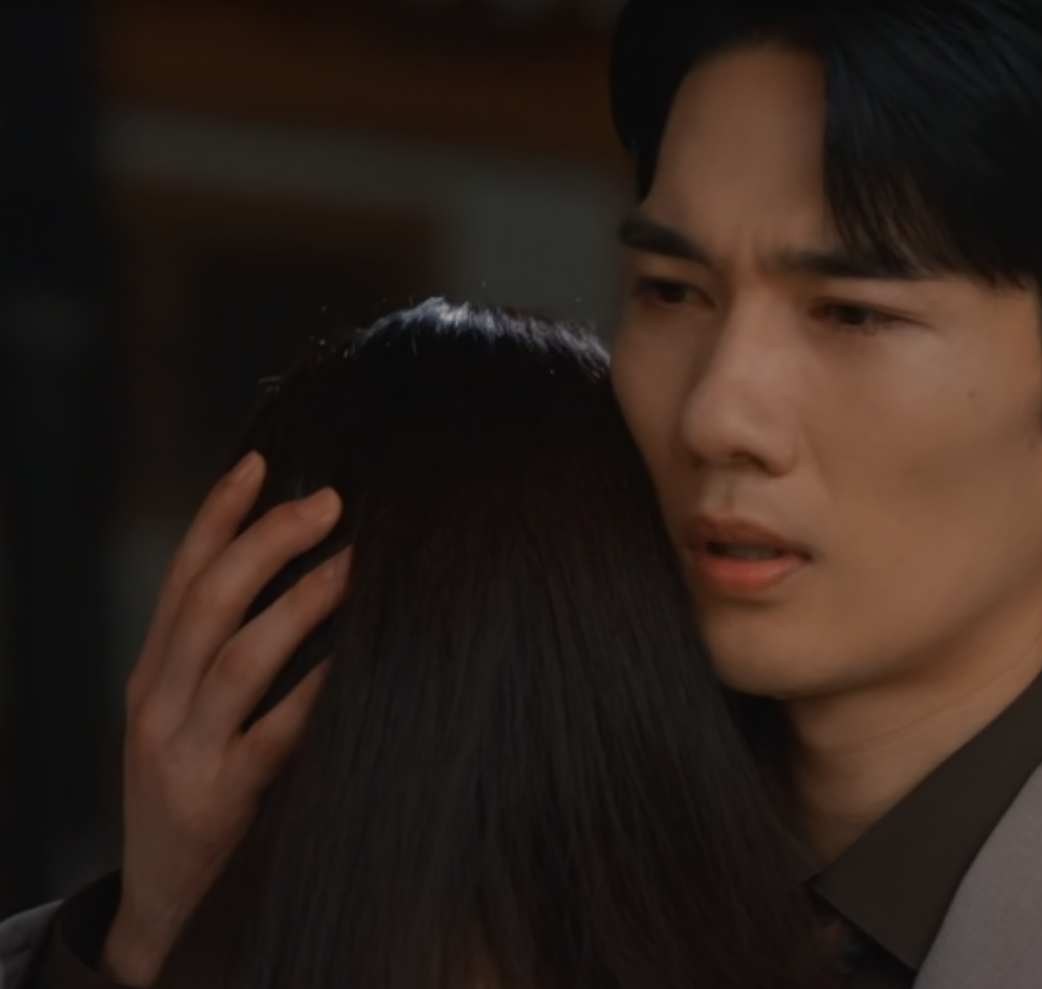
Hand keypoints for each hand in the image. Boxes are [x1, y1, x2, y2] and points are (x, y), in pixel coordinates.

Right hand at [101, 453, 348, 984]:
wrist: (163, 908)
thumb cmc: (199, 801)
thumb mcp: (190, 724)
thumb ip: (227, 660)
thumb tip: (305, 577)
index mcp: (151, 678)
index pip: (181, 580)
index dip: (217, 516)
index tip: (262, 463)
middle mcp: (158, 706)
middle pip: (208, 602)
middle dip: (265, 542)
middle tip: (328, 501)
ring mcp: (184, 754)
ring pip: (237, 659)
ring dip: (299, 605)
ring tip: (353, 563)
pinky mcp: (219, 801)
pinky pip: (273, 736)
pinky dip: (315, 693)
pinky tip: (354, 663)